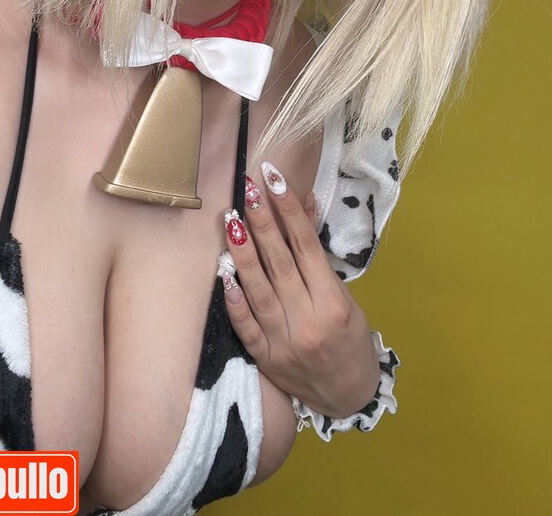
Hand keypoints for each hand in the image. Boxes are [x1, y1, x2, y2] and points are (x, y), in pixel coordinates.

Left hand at [222, 162, 379, 418]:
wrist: (348, 396)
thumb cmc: (349, 338)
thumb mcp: (344, 295)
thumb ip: (318, 255)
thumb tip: (303, 204)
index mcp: (332, 303)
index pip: (306, 246)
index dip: (289, 211)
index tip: (274, 179)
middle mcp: (307, 320)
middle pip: (279, 263)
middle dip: (262, 222)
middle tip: (248, 188)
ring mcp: (283, 342)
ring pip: (258, 290)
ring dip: (242, 252)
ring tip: (231, 219)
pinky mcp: (265, 359)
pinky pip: (246, 326)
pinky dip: (234, 300)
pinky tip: (224, 273)